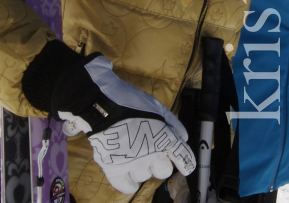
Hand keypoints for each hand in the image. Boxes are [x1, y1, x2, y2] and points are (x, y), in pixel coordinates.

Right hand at [51, 55, 194, 193]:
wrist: (102, 105)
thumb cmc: (130, 102)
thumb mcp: (157, 106)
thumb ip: (172, 123)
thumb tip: (184, 137)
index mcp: (164, 137)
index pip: (183, 157)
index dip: (186, 162)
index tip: (186, 166)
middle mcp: (151, 154)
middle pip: (164, 171)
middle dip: (161, 162)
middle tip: (152, 152)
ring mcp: (133, 164)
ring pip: (144, 176)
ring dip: (142, 167)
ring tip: (134, 153)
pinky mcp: (115, 170)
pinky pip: (127, 186)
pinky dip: (129, 183)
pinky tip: (129, 173)